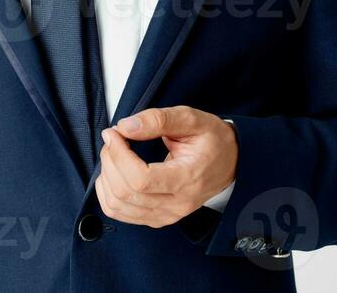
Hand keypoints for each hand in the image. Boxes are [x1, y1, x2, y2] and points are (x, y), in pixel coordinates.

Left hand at [94, 106, 237, 227]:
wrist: (230, 162)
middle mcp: (177, 204)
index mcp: (188, 179)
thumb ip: (158, 119)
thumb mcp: (192, 119)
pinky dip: (107, 192)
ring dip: (106, 176)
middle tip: (114, 137)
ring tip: (114, 153)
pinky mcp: (156, 218)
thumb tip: (126, 127)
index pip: (141, 179)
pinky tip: (113, 172)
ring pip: (117, 206)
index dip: (119, 155)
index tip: (114, 133)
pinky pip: (119, 213)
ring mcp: (166, 215)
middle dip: (110, 160)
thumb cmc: (212, 140)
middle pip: (125, 193)